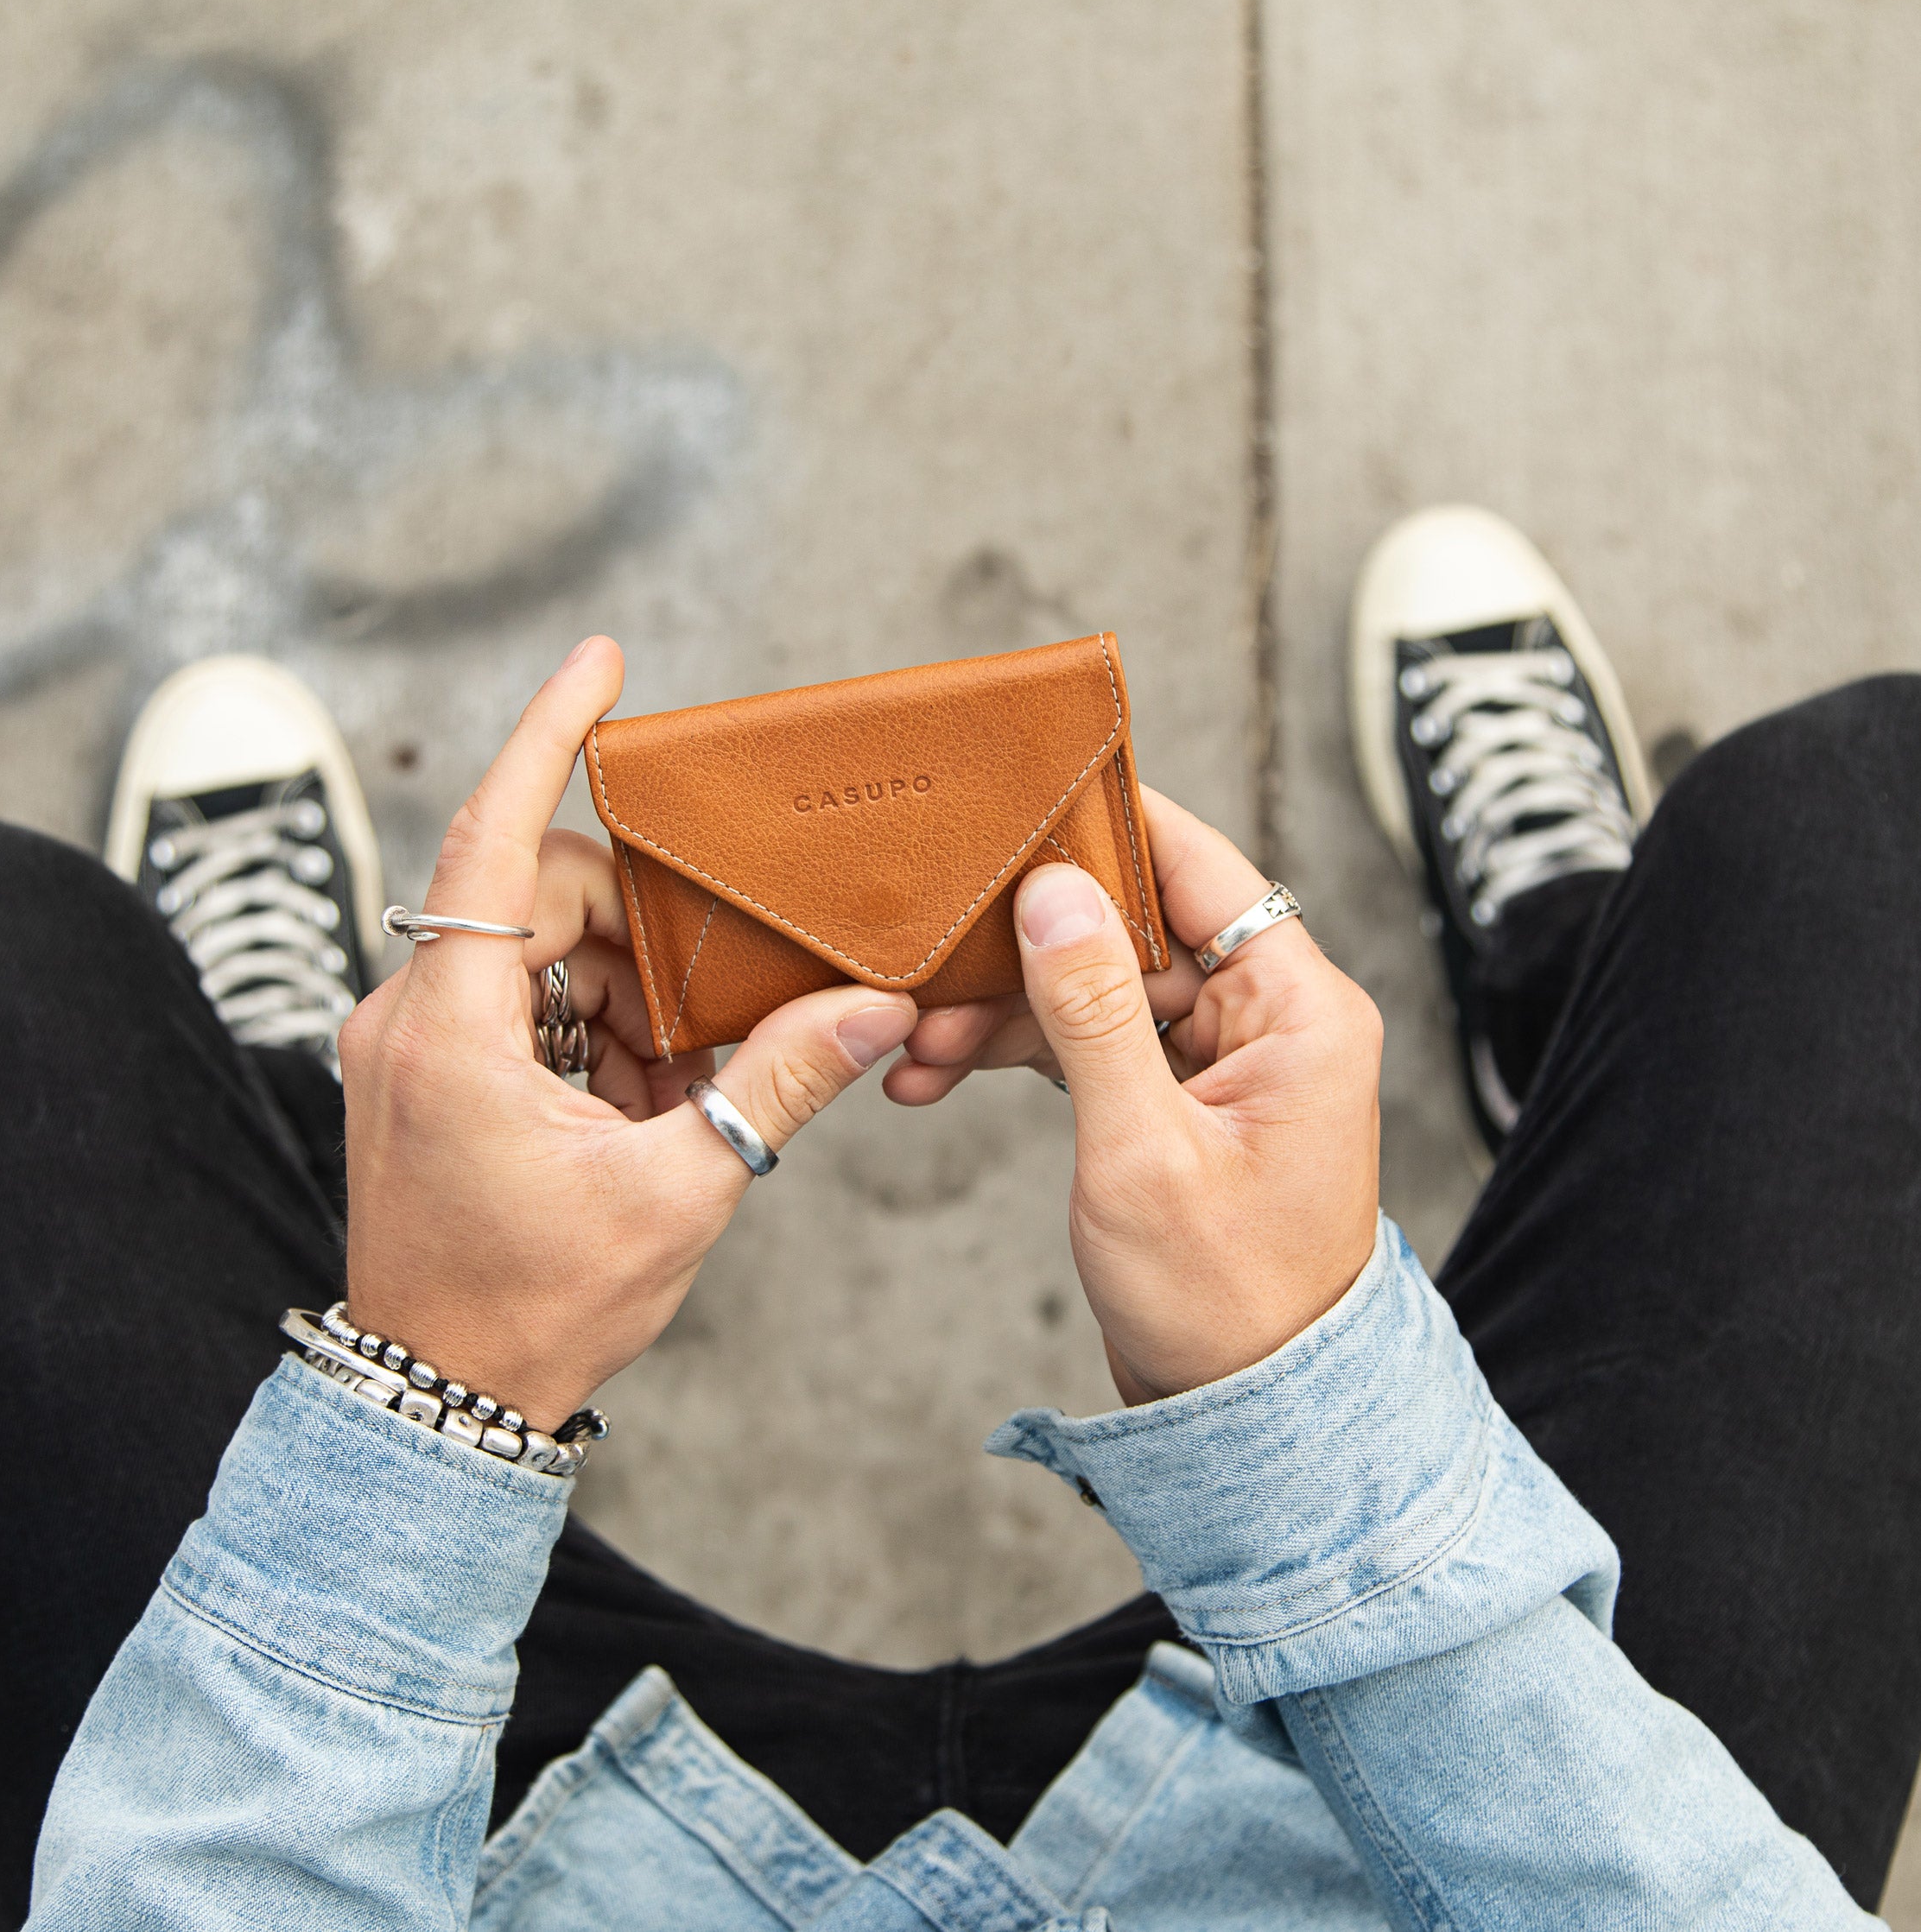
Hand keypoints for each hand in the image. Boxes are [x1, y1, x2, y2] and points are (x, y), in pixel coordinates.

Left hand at [338, 638, 917, 1427]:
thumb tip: (875, 1010)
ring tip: (673, 1088)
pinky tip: (636, 1100)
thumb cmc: (539, 1304)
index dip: (550, 735)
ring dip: (619, 992)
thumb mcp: (680, 1189)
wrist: (443, 1398)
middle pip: (539, 894)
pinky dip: (585, 1027)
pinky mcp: (418, 1069)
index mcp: (454, 1029)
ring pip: (532, 946)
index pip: (495, 837)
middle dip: (640, 934)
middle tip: (705, 1018)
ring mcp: (406, 1042)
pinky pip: (513, 998)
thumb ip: (779, 1083)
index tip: (602, 661)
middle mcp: (409, 1014)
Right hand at [884, 788, 1380, 1401]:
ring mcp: (1225, 1061)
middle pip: (1133, 928)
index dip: (1113, 825)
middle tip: (929, 965)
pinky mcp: (1182, 1101)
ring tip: (916, 1050)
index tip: (1025, 790)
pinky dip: (1022, 1054)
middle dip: (1024, 949)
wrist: (1248, 1424)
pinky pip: (1094, 1043)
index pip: (1203, 870)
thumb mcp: (1141, 1149)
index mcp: (1299, 1011)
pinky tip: (939, 1071)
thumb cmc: (1225, 1302)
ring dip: (1005, 1012)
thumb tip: (1054, 889)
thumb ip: (1091, 1010)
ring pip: (1098, 988)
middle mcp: (1271, 1020)